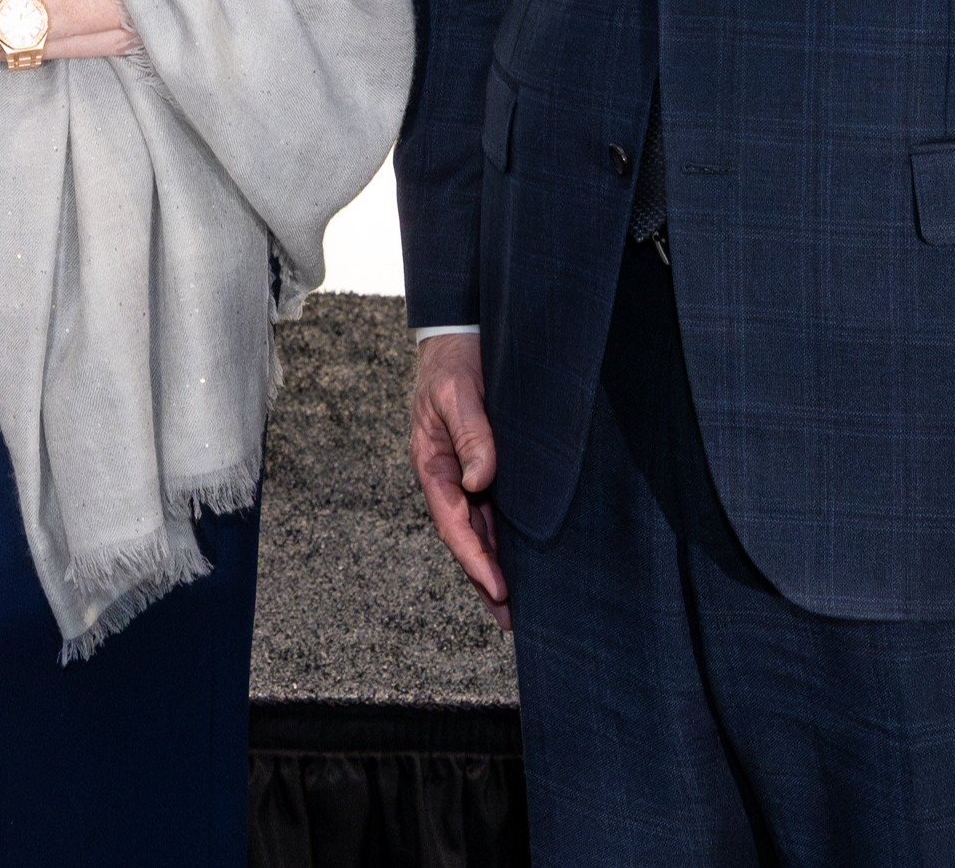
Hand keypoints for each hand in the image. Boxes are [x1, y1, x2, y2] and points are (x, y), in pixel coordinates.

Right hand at [408, 332, 509, 627]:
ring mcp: (468, 475)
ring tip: (516, 607)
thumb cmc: (453, 365)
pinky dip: (505, 538)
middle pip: (466, 537)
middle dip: (485, 577)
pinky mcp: (487, 467)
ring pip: (483, 529)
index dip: (474, 558)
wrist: (460, 338)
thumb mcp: (455, 394)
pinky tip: (521, 560)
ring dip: (497, 565)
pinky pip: (495, 511)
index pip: (452, 523)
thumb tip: (481, 481)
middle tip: (510, 617)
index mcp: (433, 466)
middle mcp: (450, 478)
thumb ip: (470, 435)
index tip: (497, 587)